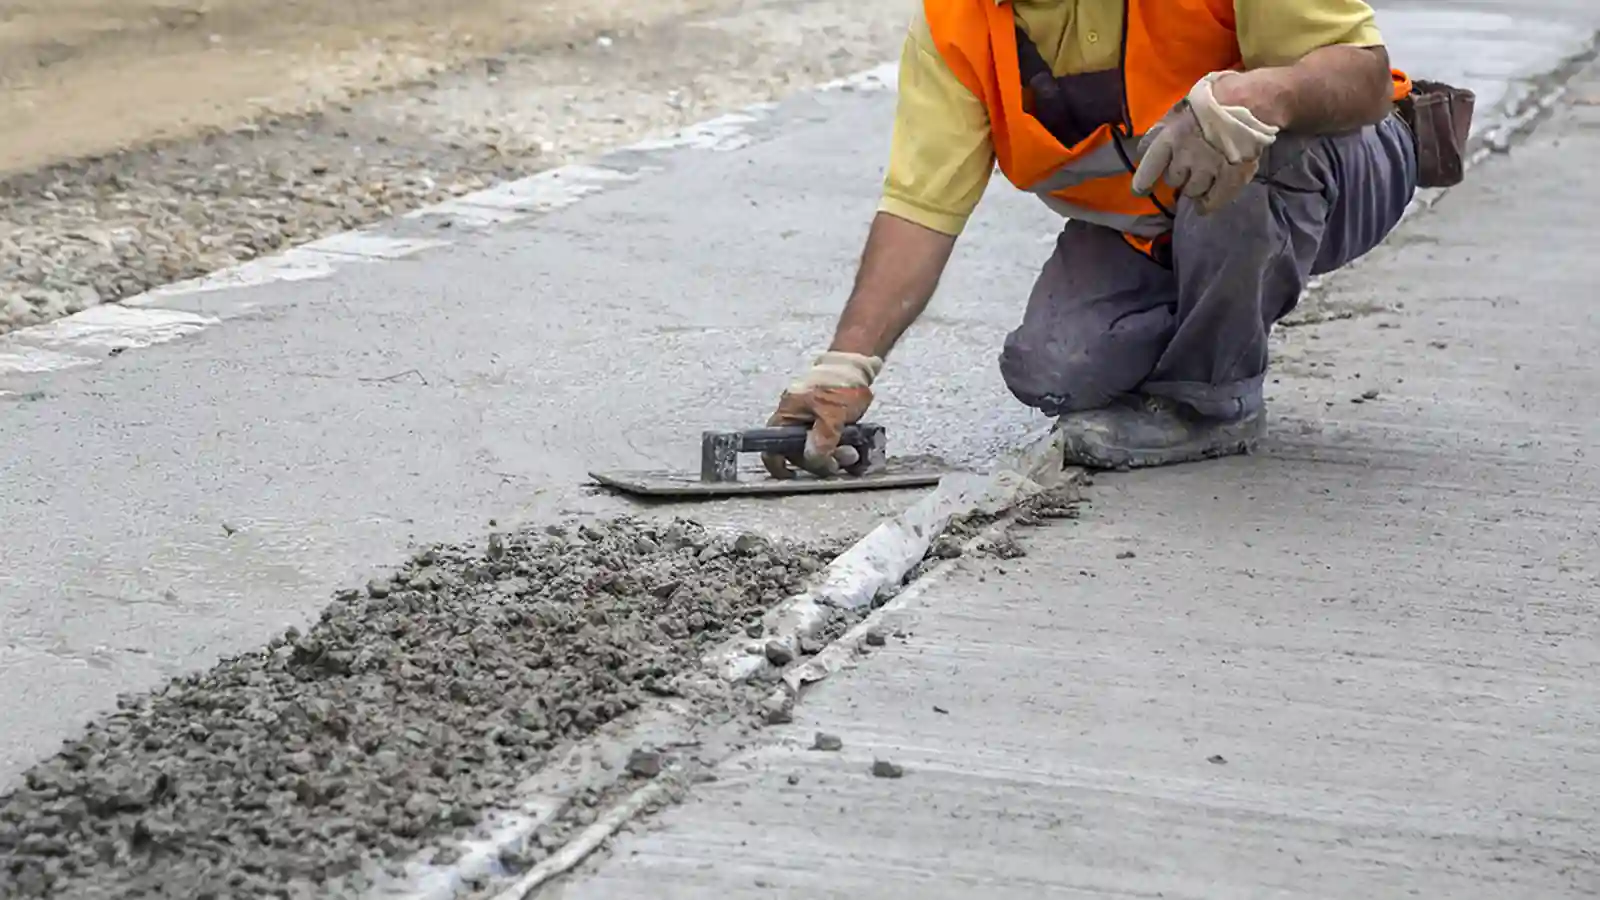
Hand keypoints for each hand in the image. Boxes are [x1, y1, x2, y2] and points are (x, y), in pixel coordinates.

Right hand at [762, 351, 881, 478]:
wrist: (856, 366)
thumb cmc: (840, 383)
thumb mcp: (833, 412)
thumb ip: (822, 438)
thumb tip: (812, 459)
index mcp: (787, 415)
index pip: (771, 447)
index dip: (777, 465)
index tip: (792, 477)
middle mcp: (795, 421)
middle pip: (798, 453)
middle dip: (819, 461)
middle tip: (840, 461)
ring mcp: (810, 423)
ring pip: (816, 450)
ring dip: (833, 456)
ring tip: (852, 453)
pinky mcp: (825, 424)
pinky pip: (828, 444)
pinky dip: (838, 449)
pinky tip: (852, 448)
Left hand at [1132, 72, 1278, 214]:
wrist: (1252, 100)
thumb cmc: (1214, 97)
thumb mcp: (1181, 108)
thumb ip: (1164, 128)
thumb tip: (1145, 147)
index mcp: (1171, 137)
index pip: (1150, 166)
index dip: (1143, 181)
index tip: (1140, 190)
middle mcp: (1186, 157)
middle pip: (1172, 180)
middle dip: (1178, 175)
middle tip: (1190, 166)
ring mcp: (1208, 169)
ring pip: (1191, 191)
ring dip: (1194, 187)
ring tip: (1203, 176)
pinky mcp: (1229, 178)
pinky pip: (1211, 201)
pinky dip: (1206, 204)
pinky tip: (1204, 204)